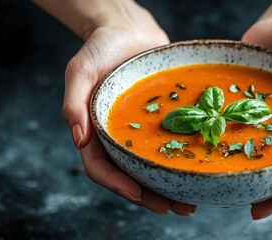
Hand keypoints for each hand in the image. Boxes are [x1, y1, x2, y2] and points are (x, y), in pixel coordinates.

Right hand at [63, 13, 195, 215]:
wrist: (128, 31)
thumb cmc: (100, 48)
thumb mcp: (80, 70)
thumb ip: (74, 102)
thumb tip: (79, 139)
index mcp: (95, 131)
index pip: (101, 168)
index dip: (117, 184)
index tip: (137, 194)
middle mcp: (118, 137)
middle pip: (130, 176)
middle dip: (149, 196)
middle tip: (172, 208)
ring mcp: (140, 132)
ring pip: (152, 168)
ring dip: (168, 187)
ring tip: (189, 204)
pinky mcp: (161, 122)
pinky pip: (170, 146)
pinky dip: (181, 162)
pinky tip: (197, 171)